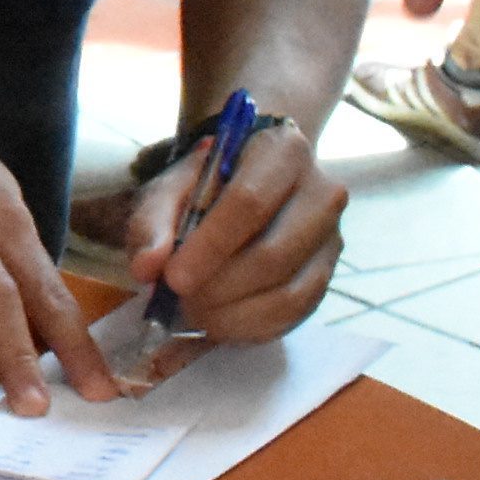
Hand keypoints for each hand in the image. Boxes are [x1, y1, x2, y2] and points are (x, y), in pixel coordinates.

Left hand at [120, 117, 344, 344]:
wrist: (245, 187)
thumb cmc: (204, 184)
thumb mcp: (169, 189)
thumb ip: (153, 223)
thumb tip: (147, 267)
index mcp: (283, 151)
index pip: (250, 202)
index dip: (210, 246)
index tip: (173, 278)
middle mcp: (322, 193)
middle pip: (274, 254)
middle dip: (219, 288)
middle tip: (178, 302)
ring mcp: (331, 239)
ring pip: (290, 292)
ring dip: (234, 315)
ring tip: (193, 314)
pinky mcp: (327, 276)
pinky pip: (296, 315)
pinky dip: (252, 328)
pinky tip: (218, 323)